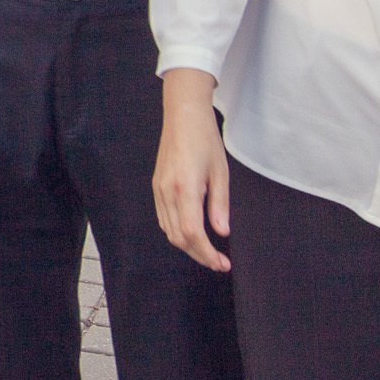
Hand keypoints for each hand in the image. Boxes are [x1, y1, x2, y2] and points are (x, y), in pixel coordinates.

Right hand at [153, 70, 230, 272]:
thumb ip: (220, 205)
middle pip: (178, 237)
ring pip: (169, 231)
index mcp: (185, 188)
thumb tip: (222, 232)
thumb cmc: (205, 140)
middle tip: (219, 263)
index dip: (206, 253)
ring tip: (208, 251)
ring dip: (188, 246)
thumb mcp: (221, 172)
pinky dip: (177, 233)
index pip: (192, 233)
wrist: (183, 116)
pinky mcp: (157, 187)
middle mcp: (167, 192)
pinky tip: (192, 234)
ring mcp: (159, 190)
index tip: (222, 263)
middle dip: (199, 255)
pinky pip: (164, 219)